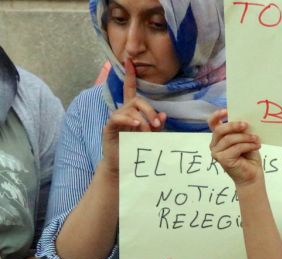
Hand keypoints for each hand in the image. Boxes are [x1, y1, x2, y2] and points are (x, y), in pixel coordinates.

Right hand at [101, 59, 165, 175]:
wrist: (123, 165)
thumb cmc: (137, 149)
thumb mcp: (151, 136)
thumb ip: (157, 125)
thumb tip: (163, 115)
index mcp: (132, 111)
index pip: (130, 89)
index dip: (130, 75)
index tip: (129, 60)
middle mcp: (123, 112)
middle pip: (137, 100)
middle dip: (149, 110)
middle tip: (156, 124)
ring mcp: (115, 119)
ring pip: (130, 109)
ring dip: (142, 120)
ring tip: (147, 132)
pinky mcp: (109, 127)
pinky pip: (118, 117)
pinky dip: (129, 120)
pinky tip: (136, 126)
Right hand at [208, 109, 261, 186]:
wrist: (252, 176)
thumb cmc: (249, 157)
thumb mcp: (246, 139)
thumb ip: (242, 130)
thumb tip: (244, 120)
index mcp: (219, 137)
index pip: (212, 124)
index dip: (216, 116)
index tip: (226, 111)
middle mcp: (215, 144)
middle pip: (220, 130)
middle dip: (233, 126)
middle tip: (246, 125)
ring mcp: (217, 153)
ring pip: (229, 139)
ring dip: (245, 137)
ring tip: (256, 139)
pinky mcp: (222, 160)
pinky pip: (236, 148)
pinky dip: (248, 145)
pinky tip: (256, 146)